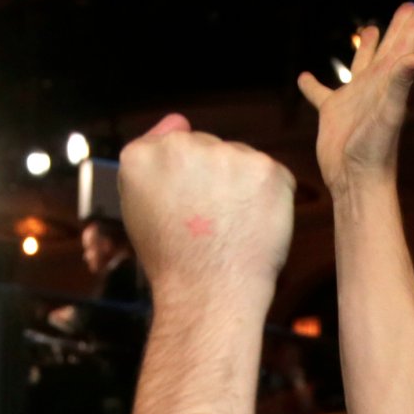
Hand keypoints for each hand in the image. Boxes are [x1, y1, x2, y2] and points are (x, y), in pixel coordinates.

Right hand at [116, 113, 295, 296]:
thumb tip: (179, 119)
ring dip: (243, 185)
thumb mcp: (139, 209)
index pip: (172, 145)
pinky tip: (256, 226)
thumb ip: (153, 161)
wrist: (209, 295)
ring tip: (233, 228)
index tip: (184, 211)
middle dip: (215, 179)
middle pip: (209, 148)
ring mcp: (226, 154)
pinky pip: (273, 175)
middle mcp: (182, 145)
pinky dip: (271, 198)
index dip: (185, 181)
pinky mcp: (266, 169)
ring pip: (241, 159)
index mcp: (142, 155)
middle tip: (211, 225)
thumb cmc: (174, 261)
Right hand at [296, 0, 413, 194]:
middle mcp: (374, 86)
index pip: (409, 42)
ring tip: (369, 29)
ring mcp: (354, 99)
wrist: (355, 182)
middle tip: (409, 6)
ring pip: (360, 65)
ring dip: (365, 47)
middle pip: (390, 48)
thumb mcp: (389, 114)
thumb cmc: (375, 152)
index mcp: (389, 81)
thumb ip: (401, 84)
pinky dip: (312, 85)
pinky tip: (304, 77)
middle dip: (401, 26)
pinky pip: (320, 94)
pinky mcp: (332, 113)